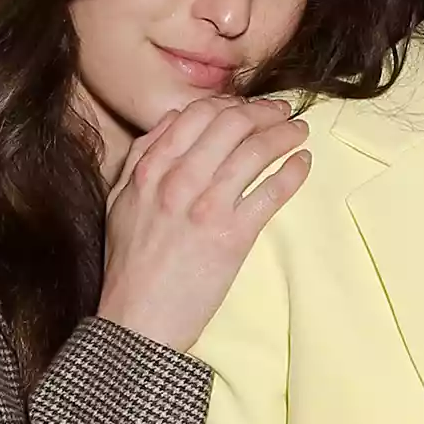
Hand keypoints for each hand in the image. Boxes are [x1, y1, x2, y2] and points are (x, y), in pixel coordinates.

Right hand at [97, 96, 309, 352]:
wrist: (138, 320)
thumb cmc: (129, 265)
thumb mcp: (120, 201)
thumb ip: (142, 157)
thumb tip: (174, 119)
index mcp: (149, 170)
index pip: (195, 114)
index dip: (228, 103)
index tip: (247, 107)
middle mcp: (177, 181)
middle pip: (230, 123)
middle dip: (263, 111)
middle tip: (282, 112)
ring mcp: (206, 207)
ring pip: (254, 151)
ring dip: (284, 134)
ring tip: (299, 132)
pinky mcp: (232, 236)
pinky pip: (271, 192)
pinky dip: (292, 172)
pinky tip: (303, 163)